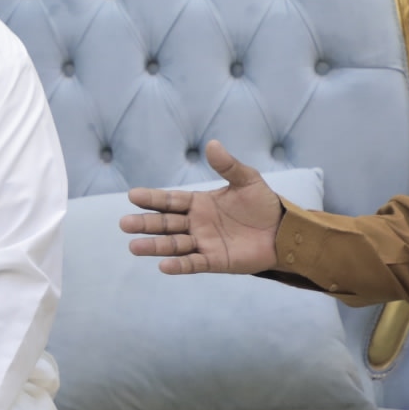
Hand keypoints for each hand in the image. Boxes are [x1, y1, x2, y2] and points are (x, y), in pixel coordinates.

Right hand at [119, 140, 283, 274]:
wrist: (284, 231)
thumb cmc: (263, 205)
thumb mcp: (247, 180)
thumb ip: (228, 165)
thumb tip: (212, 144)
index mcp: (199, 203)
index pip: (171, 201)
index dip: (152, 199)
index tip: (132, 196)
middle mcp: (196, 223)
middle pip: (166, 224)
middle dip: (146, 224)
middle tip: (124, 224)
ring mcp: (203, 243)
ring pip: (174, 245)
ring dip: (155, 246)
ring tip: (134, 247)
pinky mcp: (214, 261)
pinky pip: (193, 263)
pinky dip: (178, 265)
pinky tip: (163, 265)